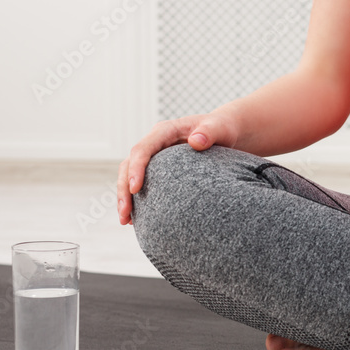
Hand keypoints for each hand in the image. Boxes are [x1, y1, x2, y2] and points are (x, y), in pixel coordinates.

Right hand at [117, 113, 239, 224]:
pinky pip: (142, 184)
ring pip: (130, 176)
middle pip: (129, 164)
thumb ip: (210, 132)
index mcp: (165, 131)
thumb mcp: (220, 127)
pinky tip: (136, 220)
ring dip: (125, 197)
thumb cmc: (222, 128)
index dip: (136, 168)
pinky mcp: (159, 170)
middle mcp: (155, 143)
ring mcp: (155, 157)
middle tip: (125, 213)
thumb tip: (196, 142)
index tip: (135, 189)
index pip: (143, 149)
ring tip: (126, 221)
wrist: (225, 132)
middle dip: (124, 188)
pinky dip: (138, 201)